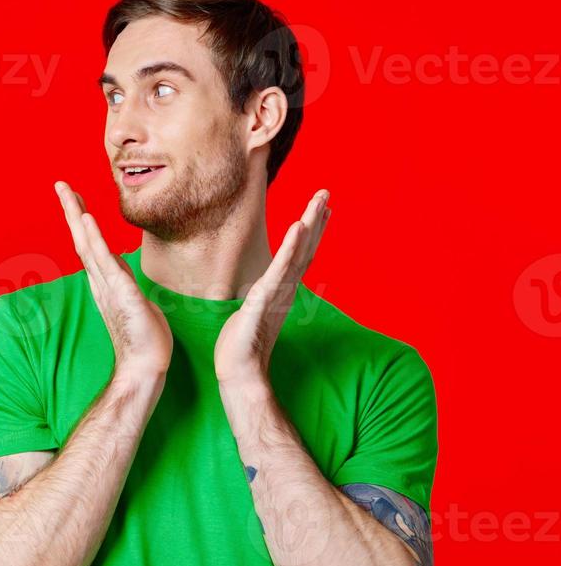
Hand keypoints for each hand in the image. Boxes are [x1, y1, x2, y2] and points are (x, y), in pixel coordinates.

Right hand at [56, 182, 171, 378]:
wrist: (145, 367)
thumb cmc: (143, 338)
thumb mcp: (136, 301)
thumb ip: (124, 283)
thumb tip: (120, 271)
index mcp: (105, 281)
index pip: (89, 244)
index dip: (81, 219)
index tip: (74, 197)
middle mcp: (101, 281)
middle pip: (82, 238)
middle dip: (72, 210)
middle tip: (60, 185)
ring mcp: (109, 287)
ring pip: (88, 245)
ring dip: (78, 218)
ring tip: (69, 194)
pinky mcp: (121, 294)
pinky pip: (106, 263)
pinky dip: (94, 240)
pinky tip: (88, 221)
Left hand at [214, 189, 330, 387]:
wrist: (239, 372)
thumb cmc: (243, 345)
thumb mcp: (253, 312)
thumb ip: (262, 299)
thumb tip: (262, 290)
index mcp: (281, 289)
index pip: (300, 255)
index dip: (312, 232)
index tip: (322, 208)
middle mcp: (284, 289)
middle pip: (305, 249)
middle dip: (315, 220)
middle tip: (326, 193)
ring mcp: (276, 294)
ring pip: (297, 255)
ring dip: (308, 226)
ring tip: (318, 202)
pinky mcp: (264, 302)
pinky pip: (279, 271)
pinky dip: (290, 249)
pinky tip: (297, 228)